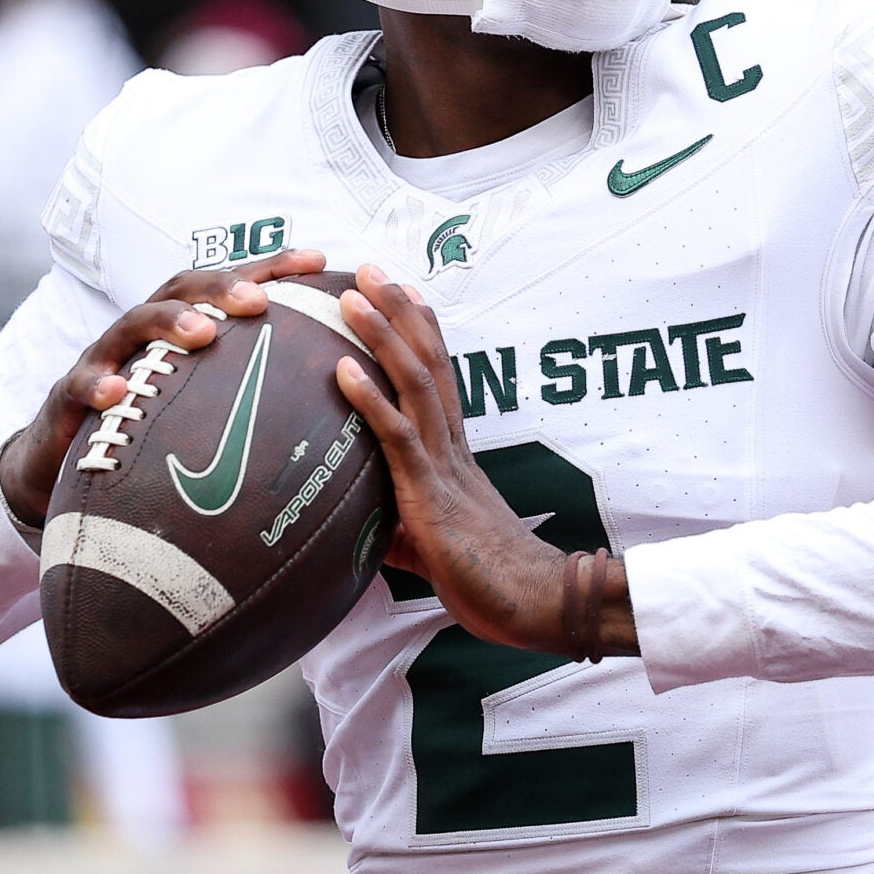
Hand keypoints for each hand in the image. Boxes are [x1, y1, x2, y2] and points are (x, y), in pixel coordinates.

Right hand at [0, 248, 328, 539]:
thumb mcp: (200, 402)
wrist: (64, 457)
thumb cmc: (149, 422)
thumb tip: (334, 406)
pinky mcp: (71, 395)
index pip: (230, 285)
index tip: (318, 262)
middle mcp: (145, 330)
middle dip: (221, 287)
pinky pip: (82, 385)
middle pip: (182, 290)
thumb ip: (253, 390)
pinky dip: (99, 384)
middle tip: (258, 301)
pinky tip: (117, 393)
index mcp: (183, 324)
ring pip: (133, 325)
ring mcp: (106, 357)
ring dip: (169, 323)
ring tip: (202, 333)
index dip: (272, 267)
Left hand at [334, 266, 634, 656]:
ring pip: (414, 384)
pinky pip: (398, 437)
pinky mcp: (431, 494)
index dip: (419, 330)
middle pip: (426, 362)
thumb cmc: (487, 583)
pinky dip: (368, 399)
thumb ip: (396, 528)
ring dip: (381, 335)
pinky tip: (341, 369)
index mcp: (455, 454)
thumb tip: (355, 533)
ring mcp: (444, 465)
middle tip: (367, 268)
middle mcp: (452, 447)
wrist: (533, 605)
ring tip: (352, 296)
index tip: (400, 290)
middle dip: (397, 311)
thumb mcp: (429, 546)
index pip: (438, 377)